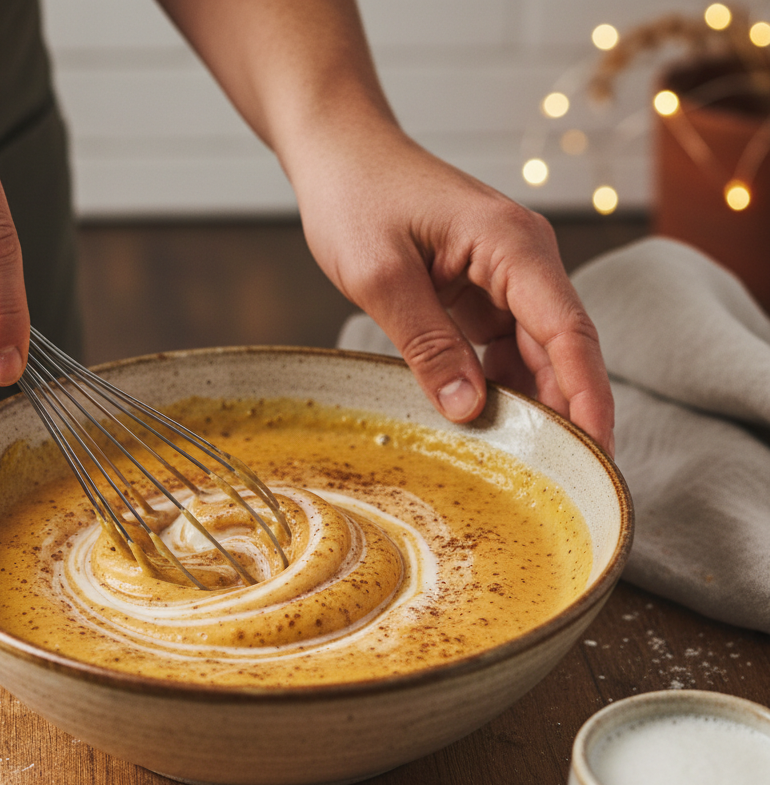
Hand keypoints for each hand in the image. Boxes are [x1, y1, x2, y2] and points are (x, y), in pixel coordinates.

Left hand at [290, 125, 614, 453]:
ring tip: (529, 464)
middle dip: (569, 412)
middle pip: (563, 348)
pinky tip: (491, 425)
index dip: (587, 397)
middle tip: (566, 478)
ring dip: (534, 404)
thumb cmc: (356, 197)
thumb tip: (471, 410)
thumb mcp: (382, 278)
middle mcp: (522, 260)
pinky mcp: (480, 292)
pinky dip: (501, 386)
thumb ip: (427, 344)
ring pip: (536, 353)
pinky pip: (504, 348)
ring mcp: (504, 277)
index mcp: (511, 245)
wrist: (338, 154)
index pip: (569, 331)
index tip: (597, 452)